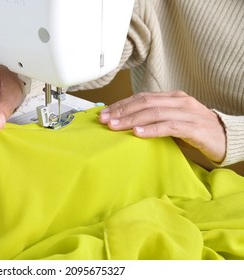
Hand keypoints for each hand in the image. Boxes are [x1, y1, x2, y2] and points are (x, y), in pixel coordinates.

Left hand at [99, 91, 226, 162]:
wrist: (226, 138)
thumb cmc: (195, 131)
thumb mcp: (172, 121)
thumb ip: (154, 119)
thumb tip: (126, 125)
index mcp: (172, 97)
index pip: (141, 97)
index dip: (121, 104)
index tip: (104, 113)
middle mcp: (179, 101)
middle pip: (144, 102)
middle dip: (121, 111)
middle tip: (104, 119)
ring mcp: (187, 112)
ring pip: (154, 112)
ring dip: (131, 119)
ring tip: (114, 126)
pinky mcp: (194, 127)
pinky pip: (169, 126)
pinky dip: (152, 129)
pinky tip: (138, 133)